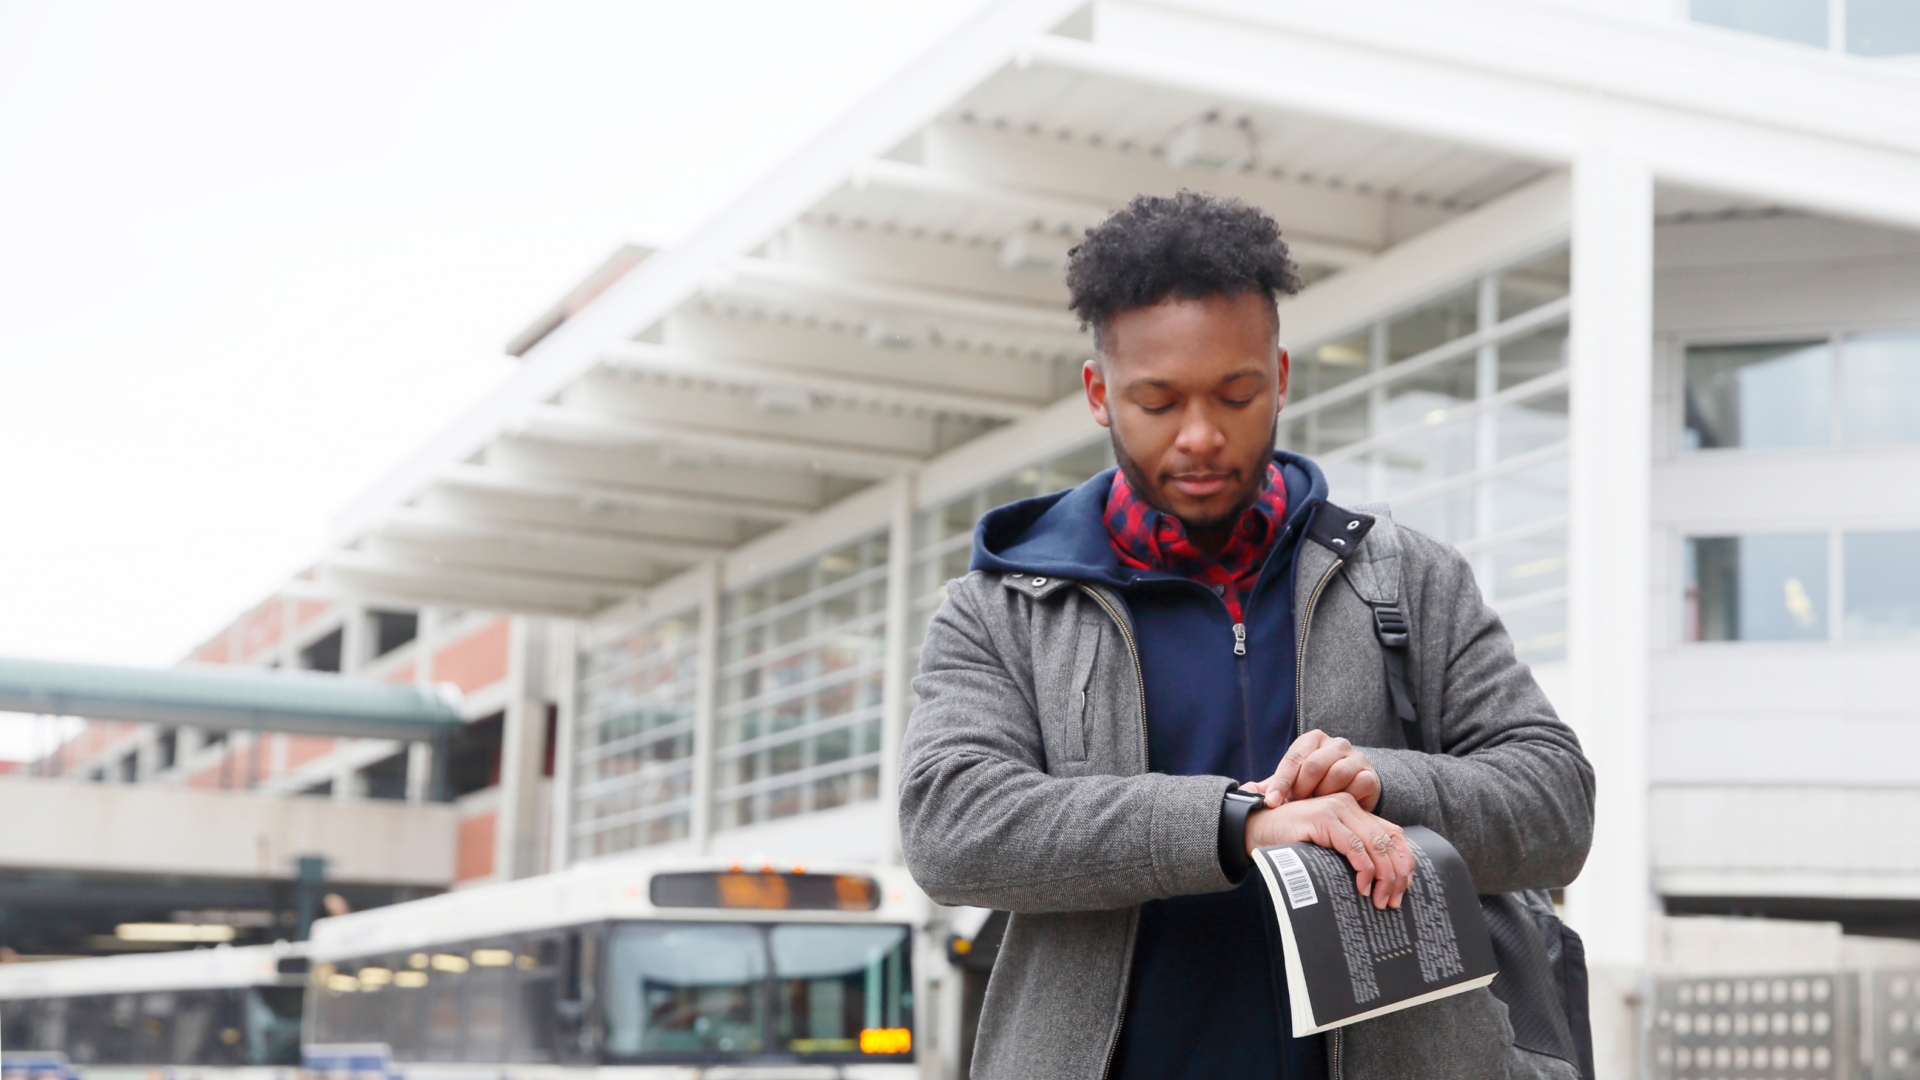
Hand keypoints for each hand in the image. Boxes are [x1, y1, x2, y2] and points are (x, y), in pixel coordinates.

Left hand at [1241, 729, 1380, 811]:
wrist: (1350, 792)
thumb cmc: (1315, 787)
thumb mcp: (1293, 783)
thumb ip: (1271, 786)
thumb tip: (1244, 791)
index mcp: (1312, 740)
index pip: (1293, 759)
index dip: (1280, 783)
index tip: (1271, 803)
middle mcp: (1335, 744)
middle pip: (1314, 765)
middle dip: (1302, 789)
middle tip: (1296, 806)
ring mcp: (1355, 757)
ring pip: (1336, 774)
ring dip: (1323, 795)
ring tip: (1316, 808)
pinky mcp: (1370, 775)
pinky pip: (1357, 785)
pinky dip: (1345, 799)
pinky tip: (1337, 808)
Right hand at [1244, 792, 1412, 909]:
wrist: (1256, 828)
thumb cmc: (1291, 842)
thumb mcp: (1328, 846)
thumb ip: (1351, 851)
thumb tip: (1383, 881)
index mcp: (1354, 810)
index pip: (1393, 833)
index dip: (1405, 860)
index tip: (1405, 887)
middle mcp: (1349, 805)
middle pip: (1388, 841)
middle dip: (1396, 875)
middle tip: (1393, 901)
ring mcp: (1336, 809)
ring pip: (1375, 845)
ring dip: (1383, 877)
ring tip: (1379, 900)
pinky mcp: (1323, 818)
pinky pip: (1353, 847)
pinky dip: (1363, 869)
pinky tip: (1362, 887)